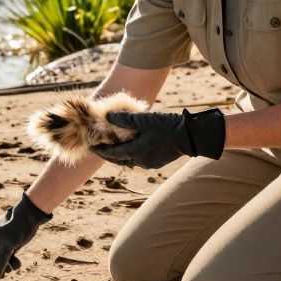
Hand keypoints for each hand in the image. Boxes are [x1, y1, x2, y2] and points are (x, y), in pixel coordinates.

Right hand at [0, 193, 51, 280]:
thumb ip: (0, 261)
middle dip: (0, 267)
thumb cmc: (17, 226)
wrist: (30, 217)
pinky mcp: (5, 248)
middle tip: (10, 261)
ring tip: (16, 260)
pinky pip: (6, 263)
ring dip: (8, 266)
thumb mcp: (9, 244)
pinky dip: (12, 264)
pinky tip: (18, 260)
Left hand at [89, 108, 225, 168]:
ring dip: (120, 155)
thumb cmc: (166, 126)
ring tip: (113, 148)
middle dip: (108, 155)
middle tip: (98, 149)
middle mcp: (141, 161)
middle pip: (119, 160)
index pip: (112, 154)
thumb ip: (125, 119)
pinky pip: (139, 160)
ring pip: (129, 161)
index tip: (91, 147)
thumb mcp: (144, 119)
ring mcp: (150, 163)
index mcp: (136, 152)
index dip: (100, 150)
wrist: (190, 137)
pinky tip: (132, 148)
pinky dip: (132, 155)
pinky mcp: (157, 162)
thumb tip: (107, 116)